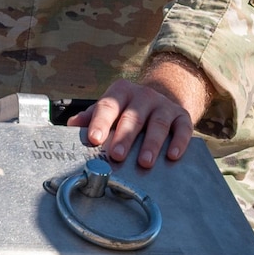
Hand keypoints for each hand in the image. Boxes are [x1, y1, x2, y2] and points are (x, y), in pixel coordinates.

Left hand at [67, 55, 211, 169]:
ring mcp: (164, 105)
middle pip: (134, 117)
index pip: (109, 105)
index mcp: (121, 92)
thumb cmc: (128, 109)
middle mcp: (144, 96)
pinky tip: (172, 155)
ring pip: (158, 123)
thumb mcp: (110, 108)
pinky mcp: (182, 116)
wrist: (162, 99)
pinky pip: (183, 128)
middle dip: (125, 137)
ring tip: (144, 162)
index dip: (101, 122)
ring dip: (151, 143)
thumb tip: (70, 127)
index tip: (94, 139)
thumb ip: (91, 117)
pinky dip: (179, 142)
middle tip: (117, 155)